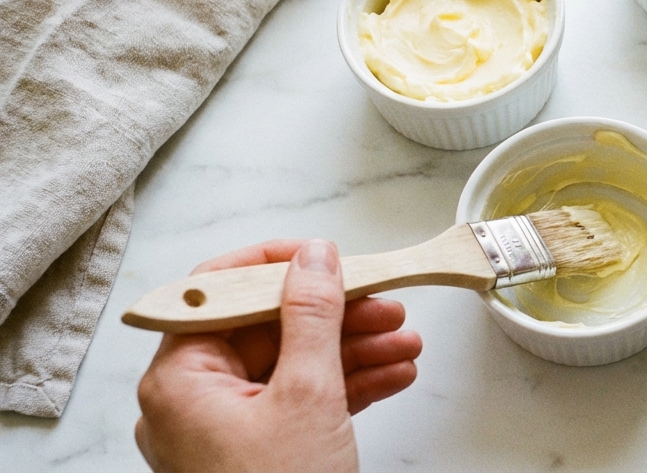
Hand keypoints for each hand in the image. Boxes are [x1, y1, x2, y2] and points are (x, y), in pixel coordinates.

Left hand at [134, 239, 422, 472]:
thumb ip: (313, 315)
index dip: (275, 264)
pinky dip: (346, 387)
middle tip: (387, 303)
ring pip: (291, 366)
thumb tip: (316, 257)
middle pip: (266, 328)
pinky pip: (299, 403)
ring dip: (354, 350)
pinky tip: (393, 374)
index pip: (218, 291)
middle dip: (336, 315)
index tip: (326, 255)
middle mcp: (191, 401)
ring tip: (407, 342)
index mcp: (179, 378)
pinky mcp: (255, 454)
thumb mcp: (307, 395)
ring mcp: (223, 431)